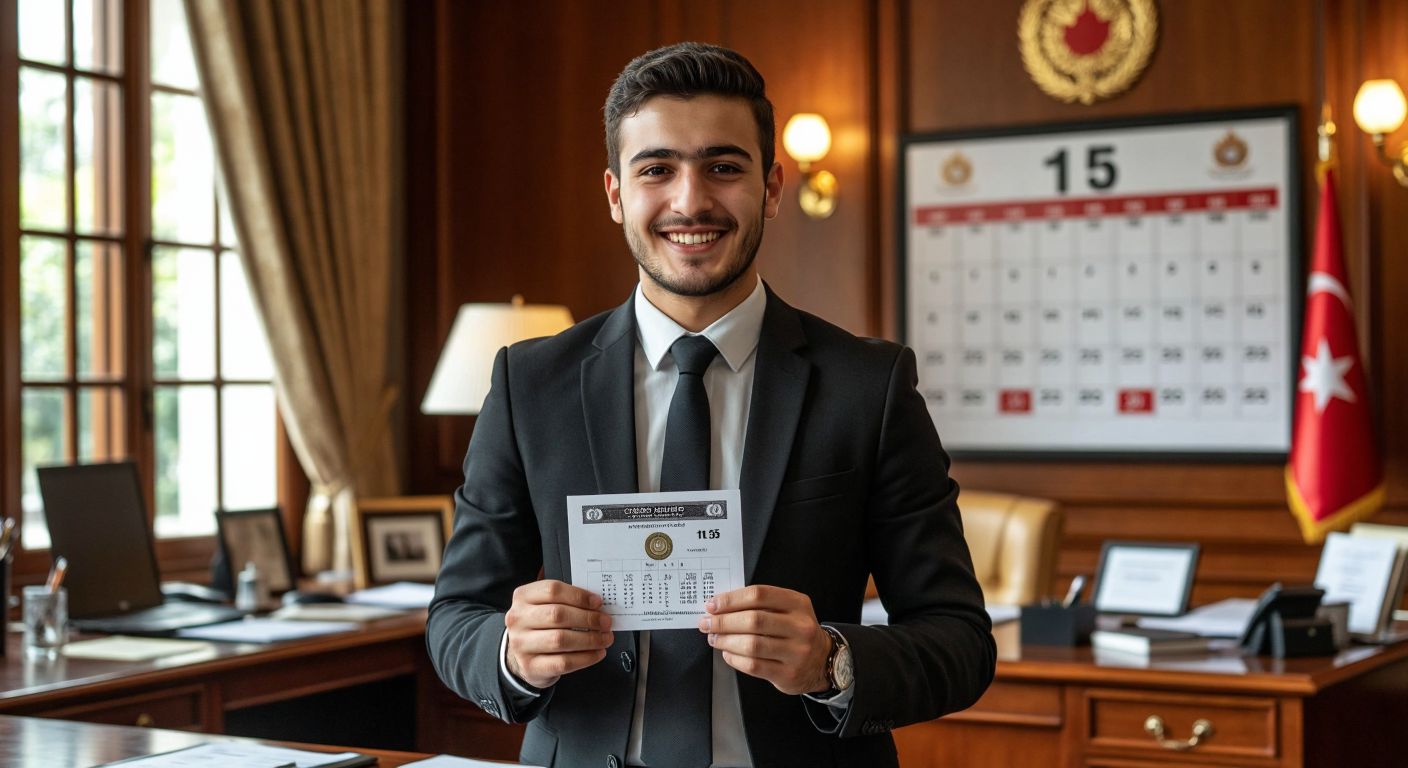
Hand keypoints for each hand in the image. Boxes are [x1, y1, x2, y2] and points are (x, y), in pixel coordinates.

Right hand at [504, 579, 613, 688]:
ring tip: (605, 638)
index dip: (579, 596)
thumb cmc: (540, 626)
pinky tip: (597, 653)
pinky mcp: (530, 666)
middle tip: (605, 622)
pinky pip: (563, 662)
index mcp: (523, 597)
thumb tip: (597, 605)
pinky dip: (585, 658)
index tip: (597, 602)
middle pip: (557, 614)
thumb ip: (567, 601)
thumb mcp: (545, 606)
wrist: (523, 655)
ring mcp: (521, 644)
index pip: (552, 590)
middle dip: (588, 618)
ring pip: (560, 640)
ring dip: (589, 639)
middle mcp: (518, 619)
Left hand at [698, 585, 831, 694]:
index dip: (731, 599)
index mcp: (797, 603)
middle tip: (707, 623)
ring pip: (752, 645)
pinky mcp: (788, 674)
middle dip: (723, 621)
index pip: (759, 595)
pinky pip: (753, 666)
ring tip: (714, 638)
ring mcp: (796, 652)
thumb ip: (760, 605)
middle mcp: (800, 626)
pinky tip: (727, 653)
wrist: (822, 661)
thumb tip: (721, 606)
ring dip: (726, 641)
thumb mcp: (788, 610)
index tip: (713, 604)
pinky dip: (734, 659)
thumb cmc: (796, 631)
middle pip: (753, 620)